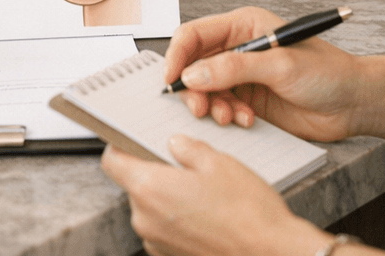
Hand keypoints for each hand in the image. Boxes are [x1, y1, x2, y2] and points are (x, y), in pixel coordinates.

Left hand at [102, 136, 330, 255]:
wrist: (271, 254)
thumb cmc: (247, 211)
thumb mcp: (217, 161)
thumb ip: (187, 148)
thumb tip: (175, 144)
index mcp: (151, 189)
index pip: (113, 162)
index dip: (121, 147)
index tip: (133, 140)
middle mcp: (146, 220)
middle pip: (135, 184)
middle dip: (154, 170)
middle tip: (183, 162)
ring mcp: (158, 243)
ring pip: (151, 207)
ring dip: (169, 195)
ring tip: (202, 189)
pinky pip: (165, 228)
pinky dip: (179, 217)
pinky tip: (207, 211)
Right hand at [163, 6, 361, 142]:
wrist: (353, 103)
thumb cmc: (326, 72)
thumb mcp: (280, 65)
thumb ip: (234, 68)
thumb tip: (192, 75)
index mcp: (243, 25)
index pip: (194, 34)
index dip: (177, 56)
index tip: (171, 81)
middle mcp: (237, 47)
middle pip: (193, 64)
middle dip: (193, 88)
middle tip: (201, 109)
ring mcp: (241, 75)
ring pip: (204, 89)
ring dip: (212, 106)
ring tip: (231, 117)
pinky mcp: (247, 100)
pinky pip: (221, 107)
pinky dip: (226, 116)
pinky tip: (246, 120)